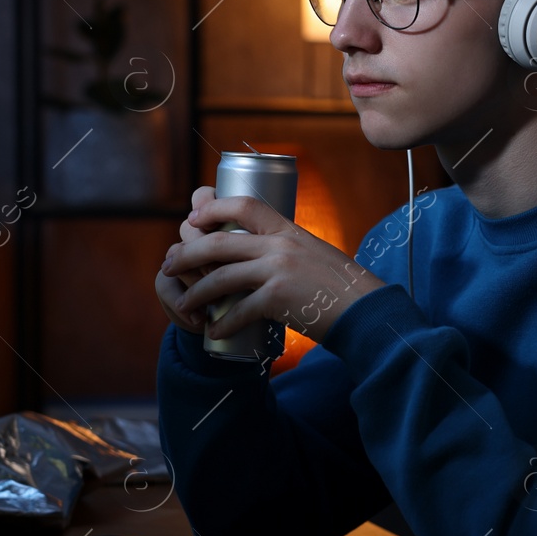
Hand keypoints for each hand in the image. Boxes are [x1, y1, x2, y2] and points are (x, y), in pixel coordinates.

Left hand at [159, 185, 385, 344]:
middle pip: (218, 242)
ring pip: (220, 277)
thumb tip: (264, 256)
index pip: (244, 204)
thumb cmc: (344, 288)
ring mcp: (278, 271)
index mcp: (289, 230)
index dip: (212, 208)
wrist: (367, 310)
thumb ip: (290, 250)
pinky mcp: (279, 299)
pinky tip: (213, 331)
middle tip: (169, 265)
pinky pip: (238, 310)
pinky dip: (222, 323)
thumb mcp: (316, 255)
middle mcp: (280, 245)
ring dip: (196, 293)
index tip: (192, 219)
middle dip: (187, 253)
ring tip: (185, 304)